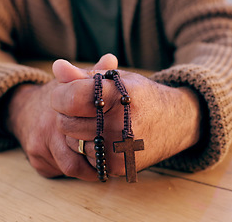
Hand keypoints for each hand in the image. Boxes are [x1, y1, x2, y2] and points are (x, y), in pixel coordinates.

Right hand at [5, 55, 117, 180]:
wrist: (22, 108)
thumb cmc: (55, 97)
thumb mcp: (72, 83)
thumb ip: (92, 73)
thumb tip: (111, 58)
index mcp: (61, 108)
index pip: (89, 131)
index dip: (106, 140)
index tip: (120, 144)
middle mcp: (49, 128)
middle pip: (81, 152)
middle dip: (98, 159)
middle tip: (115, 160)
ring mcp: (39, 146)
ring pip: (70, 167)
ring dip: (87, 168)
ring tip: (102, 165)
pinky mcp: (36, 161)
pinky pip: (57, 171)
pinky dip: (71, 170)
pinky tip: (82, 164)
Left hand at [51, 56, 201, 176]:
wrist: (175, 122)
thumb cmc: (139, 96)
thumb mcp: (115, 80)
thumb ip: (82, 75)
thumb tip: (56, 66)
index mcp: (118, 95)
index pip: (69, 98)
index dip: (61, 94)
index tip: (66, 93)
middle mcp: (119, 123)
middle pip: (65, 122)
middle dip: (67, 114)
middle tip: (81, 109)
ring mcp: (119, 148)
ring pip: (72, 142)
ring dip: (76, 133)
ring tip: (94, 123)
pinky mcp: (118, 165)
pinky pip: (84, 157)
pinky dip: (88, 148)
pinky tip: (103, 138)